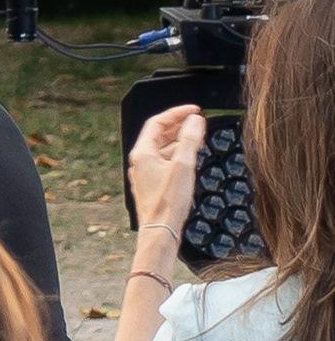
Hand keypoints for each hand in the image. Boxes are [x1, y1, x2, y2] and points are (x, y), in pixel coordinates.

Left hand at [129, 105, 207, 238]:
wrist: (161, 230)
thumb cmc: (168, 202)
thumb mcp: (184, 165)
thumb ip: (190, 140)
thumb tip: (195, 120)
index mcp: (142, 153)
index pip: (157, 122)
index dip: (176, 113)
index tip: (195, 110)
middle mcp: (140, 162)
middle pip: (159, 134)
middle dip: (179, 125)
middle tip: (198, 121)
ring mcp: (145, 173)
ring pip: (163, 149)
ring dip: (180, 140)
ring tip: (199, 137)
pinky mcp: (153, 184)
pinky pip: (165, 162)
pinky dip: (179, 155)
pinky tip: (191, 159)